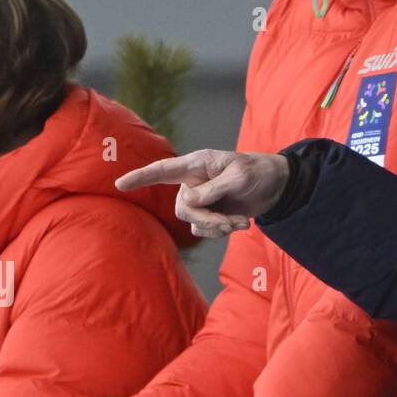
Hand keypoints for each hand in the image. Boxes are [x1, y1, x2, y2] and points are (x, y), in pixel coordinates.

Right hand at [116, 149, 290, 237]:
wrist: (276, 186)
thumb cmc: (258, 171)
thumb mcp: (239, 177)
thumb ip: (213, 189)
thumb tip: (188, 202)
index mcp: (197, 164)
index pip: (163, 170)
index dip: (142, 177)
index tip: (120, 184)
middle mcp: (193, 182)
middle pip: (182, 209)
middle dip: (207, 219)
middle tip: (231, 221)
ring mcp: (200, 200)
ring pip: (193, 223)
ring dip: (217, 227)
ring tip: (240, 222)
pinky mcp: (209, 214)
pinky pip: (203, 230)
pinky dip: (221, 231)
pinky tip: (240, 225)